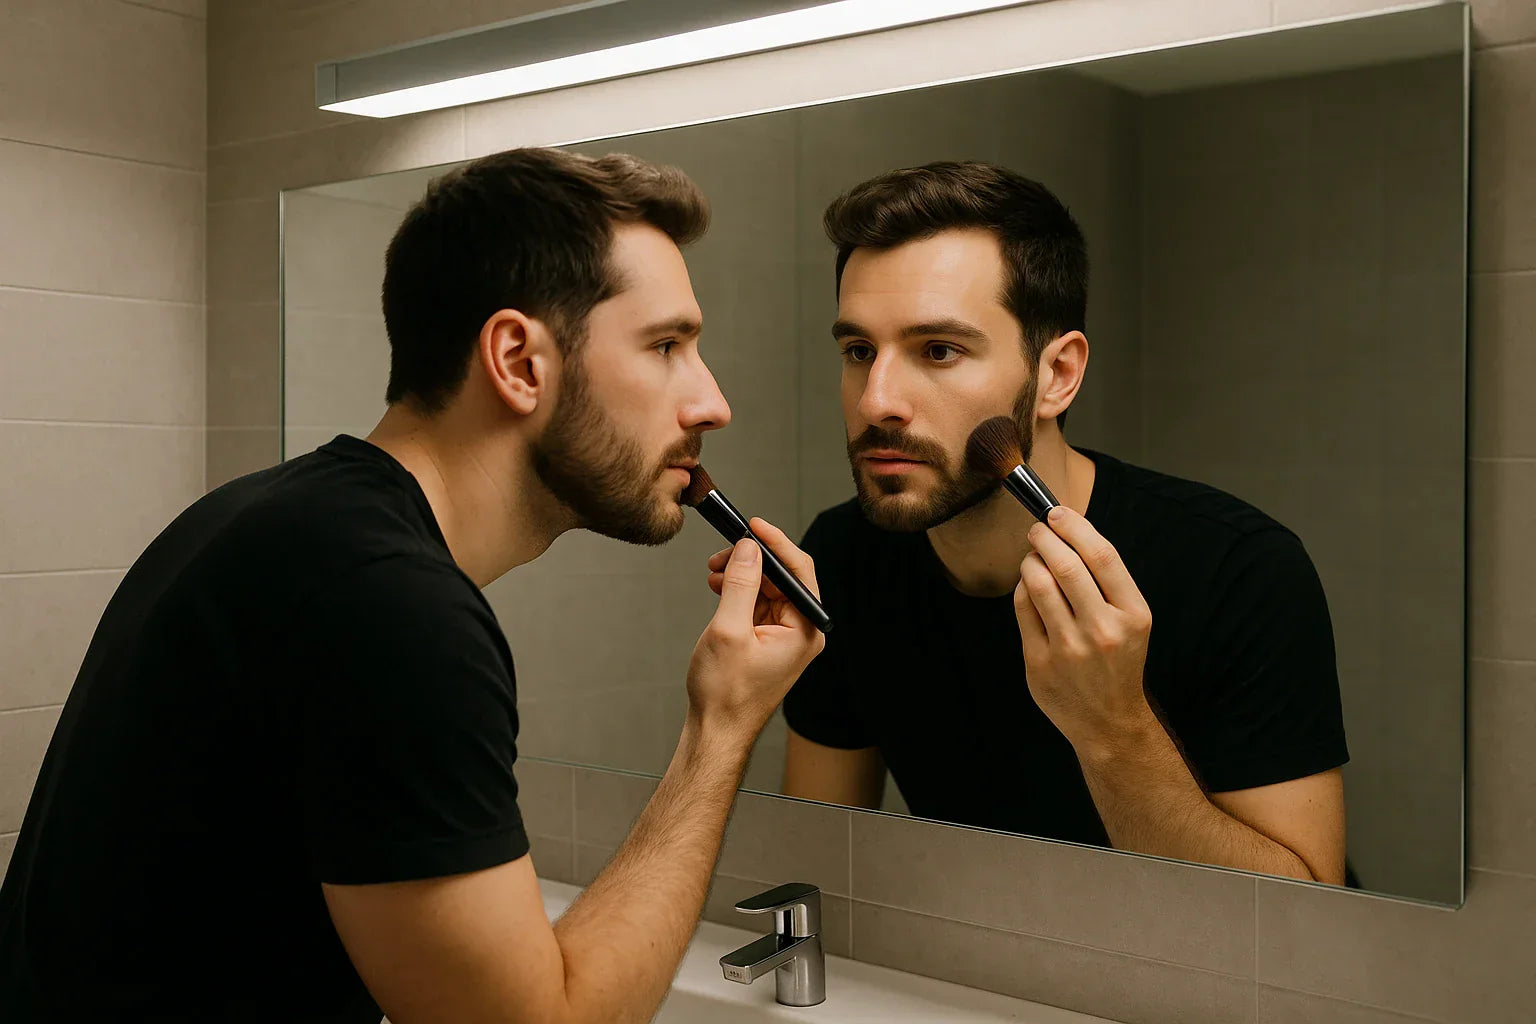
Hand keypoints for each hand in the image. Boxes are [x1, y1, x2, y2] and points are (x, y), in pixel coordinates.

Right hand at [689, 518, 825, 739]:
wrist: (716, 732)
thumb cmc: (725, 694)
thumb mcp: (728, 630)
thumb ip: (740, 583)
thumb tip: (748, 547)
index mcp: (806, 630)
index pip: (800, 571)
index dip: (775, 543)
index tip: (752, 525)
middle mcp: (803, 632)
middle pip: (784, 577)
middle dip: (752, 560)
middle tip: (721, 552)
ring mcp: (787, 638)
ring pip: (769, 589)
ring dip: (742, 576)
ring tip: (713, 573)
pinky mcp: (770, 642)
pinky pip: (759, 605)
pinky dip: (739, 593)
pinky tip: (718, 588)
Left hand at [1014, 506, 1155, 755]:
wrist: (1109, 721)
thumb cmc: (1118, 661)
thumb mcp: (1132, 621)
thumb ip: (1107, 582)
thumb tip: (1069, 531)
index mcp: (1133, 615)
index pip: (1102, 556)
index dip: (1075, 526)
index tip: (1057, 513)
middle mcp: (1103, 631)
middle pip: (1066, 565)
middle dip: (1044, 537)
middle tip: (1037, 529)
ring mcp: (1069, 649)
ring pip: (1038, 584)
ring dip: (1030, 560)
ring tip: (1033, 557)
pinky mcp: (1040, 663)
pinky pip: (1023, 609)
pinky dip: (1022, 588)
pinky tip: (1028, 586)